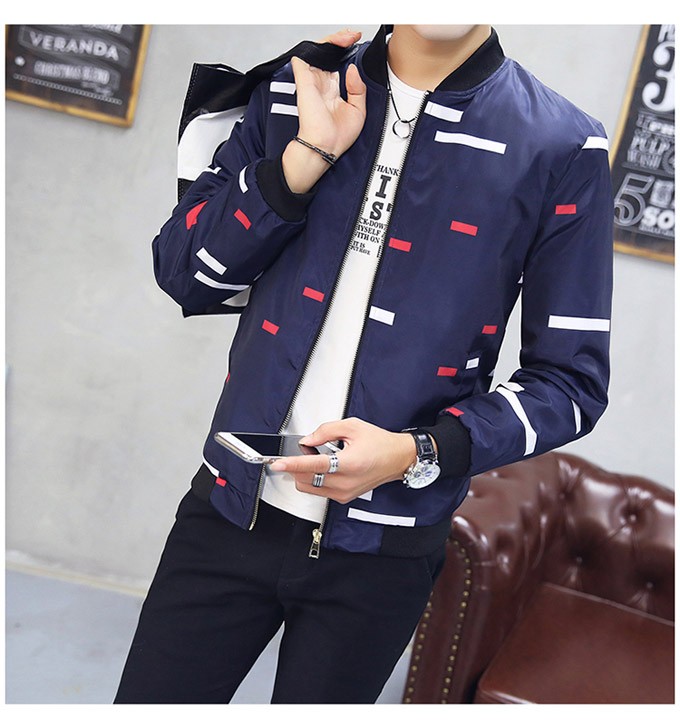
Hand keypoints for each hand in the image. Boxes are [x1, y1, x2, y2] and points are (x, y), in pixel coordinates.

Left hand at [268, 417, 416, 503]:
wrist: (397, 459)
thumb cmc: (379, 443)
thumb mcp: (353, 426)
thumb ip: (326, 430)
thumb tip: (308, 439)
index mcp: (349, 464)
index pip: (314, 465)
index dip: (293, 463)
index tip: (278, 463)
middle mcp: (345, 482)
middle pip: (307, 479)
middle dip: (298, 466)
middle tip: (304, 451)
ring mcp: (344, 493)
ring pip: (310, 487)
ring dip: (305, 474)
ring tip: (317, 458)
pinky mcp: (343, 498)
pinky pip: (319, 491)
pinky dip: (315, 479)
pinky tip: (325, 467)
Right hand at [281, 29, 366, 193]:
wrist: (325, 146)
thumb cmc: (337, 136)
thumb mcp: (358, 110)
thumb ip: (358, 88)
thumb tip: (352, 69)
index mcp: (331, 92)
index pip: (336, 65)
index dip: (345, 53)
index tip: (357, 45)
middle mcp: (321, 85)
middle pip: (327, 54)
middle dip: (340, 41)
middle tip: (353, 36)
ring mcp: (312, 81)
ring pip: (317, 51)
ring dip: (333, 39)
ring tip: (348, 37)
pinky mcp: (304, 81)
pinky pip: (304, 56)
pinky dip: (317, 46)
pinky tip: (335, 42)